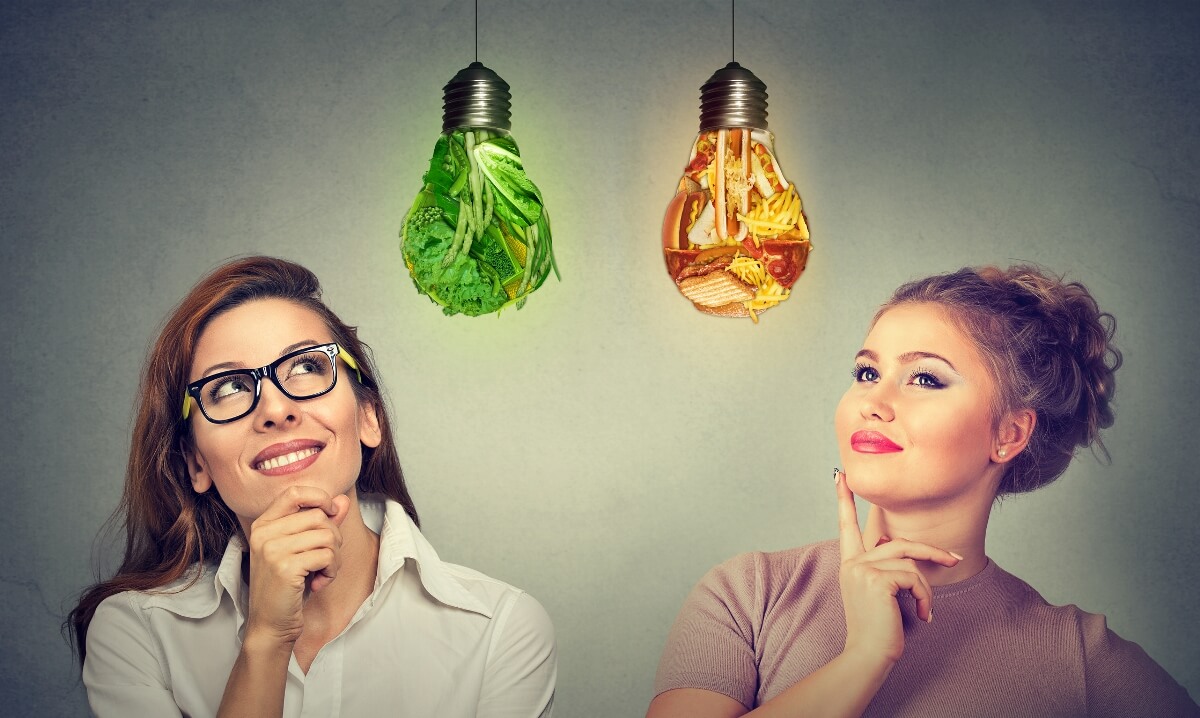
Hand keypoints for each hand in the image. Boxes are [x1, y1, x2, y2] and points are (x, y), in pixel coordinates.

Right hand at [243, 486, 349, 648]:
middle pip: (318, 516)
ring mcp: (271, 549)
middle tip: (326, 560)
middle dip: (334, 538)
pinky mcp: (284, 567)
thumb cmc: (288, 587)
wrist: (271, 625)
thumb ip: (321, 524)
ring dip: (334, 557)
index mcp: (263, 524)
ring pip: (327, 535)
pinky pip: (326, 555)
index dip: (320, 497)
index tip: (332, 513)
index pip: (294, 492)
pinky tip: (319, 583)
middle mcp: (263, 533)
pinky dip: (331, 570)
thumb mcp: (303, 550)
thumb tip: (342, 501)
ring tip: (323, 572)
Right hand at [835, 469, 960, 664]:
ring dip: (926, 588)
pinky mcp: (877, 579)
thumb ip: (883, 570)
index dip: (843, 500)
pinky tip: (922, 615)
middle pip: (899, 543)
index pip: (845, 526)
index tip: (840, 476)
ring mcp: (863, 569)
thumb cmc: (877, 631)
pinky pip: (914, 577)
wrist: (867, 656)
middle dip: (931, 551)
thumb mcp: (876, 594)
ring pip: (910, 562)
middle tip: (954, 560)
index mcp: (850, 564)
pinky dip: (925, 597)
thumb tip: (907, 555)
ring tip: (926, 610)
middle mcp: (853, 563)